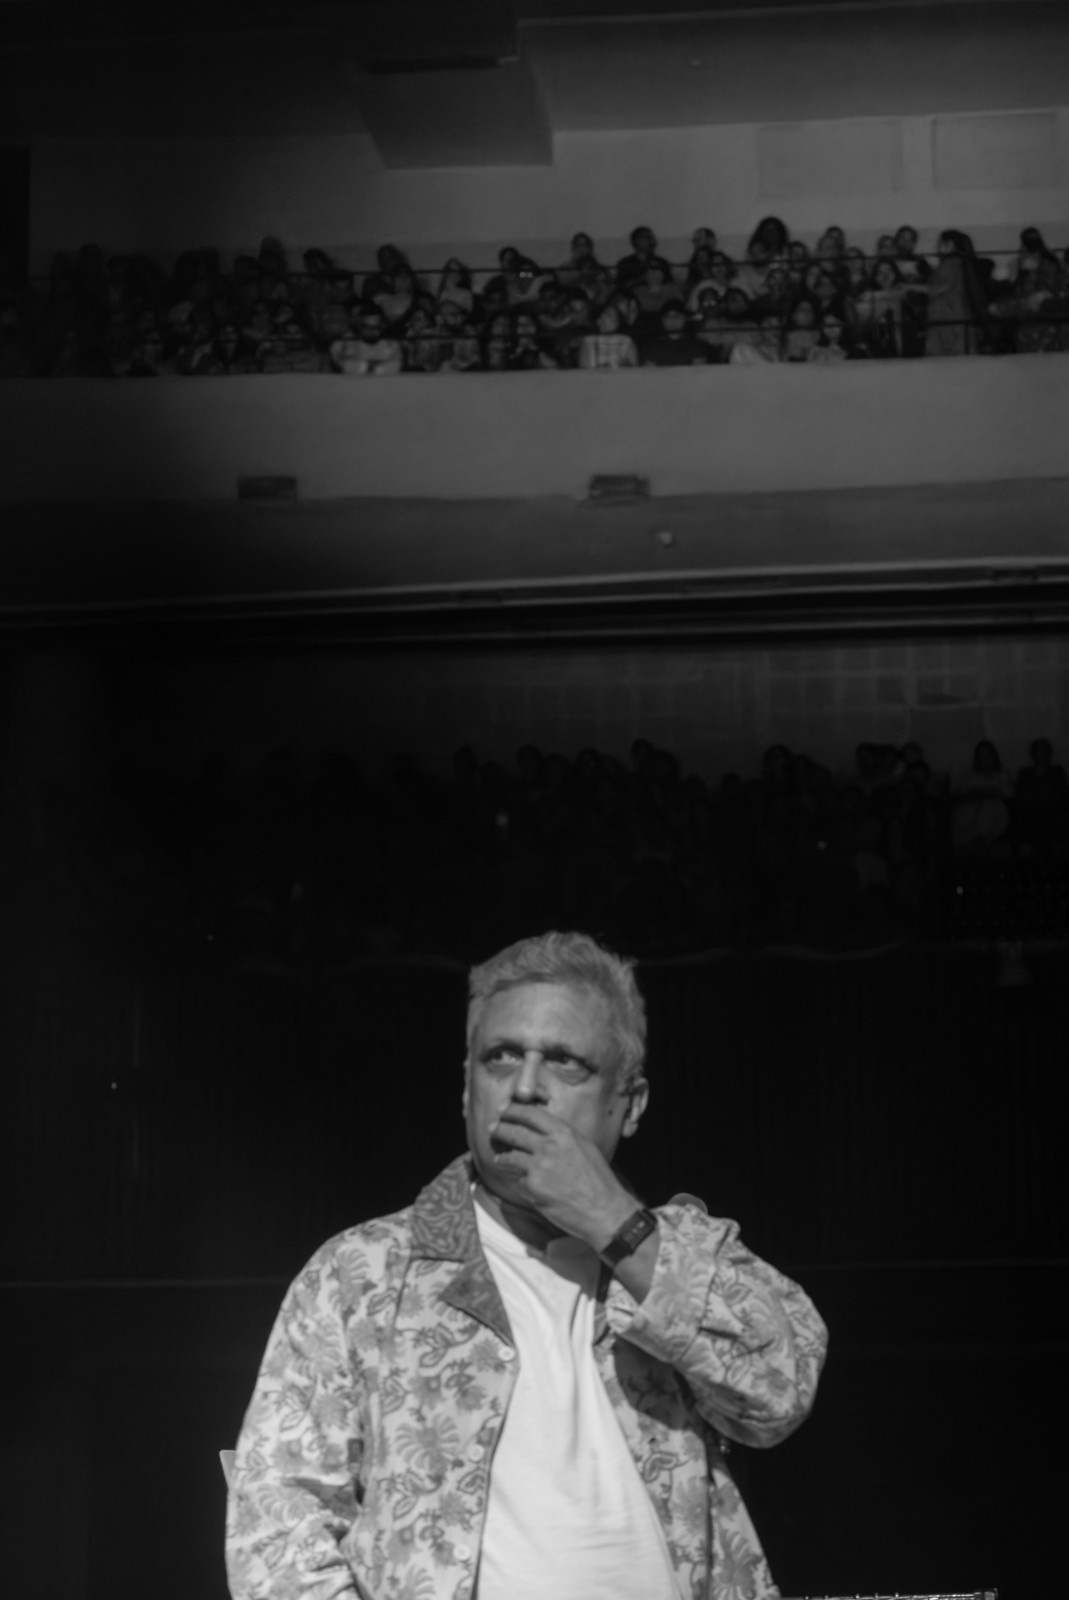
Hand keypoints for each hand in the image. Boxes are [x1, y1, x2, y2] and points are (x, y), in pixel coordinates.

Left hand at [490, 1105, 636, 1249]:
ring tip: (497, 1157)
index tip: (503, 1110)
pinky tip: (515, 1180)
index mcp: (564, 1133)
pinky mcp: (533, 1187)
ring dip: (500, 1156)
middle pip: (514, 1131)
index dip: (513, 1110)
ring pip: (509, 1156)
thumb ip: (562, 1135)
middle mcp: (549, 1146)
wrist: (604, 1211)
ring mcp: (539, 1167)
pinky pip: (517, 1180)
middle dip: (499, 1128)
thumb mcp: (584, 1147)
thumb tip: (542, 1128)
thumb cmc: (599, 1180)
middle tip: (492, 1128)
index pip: (530, 1114)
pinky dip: (515, 1180)